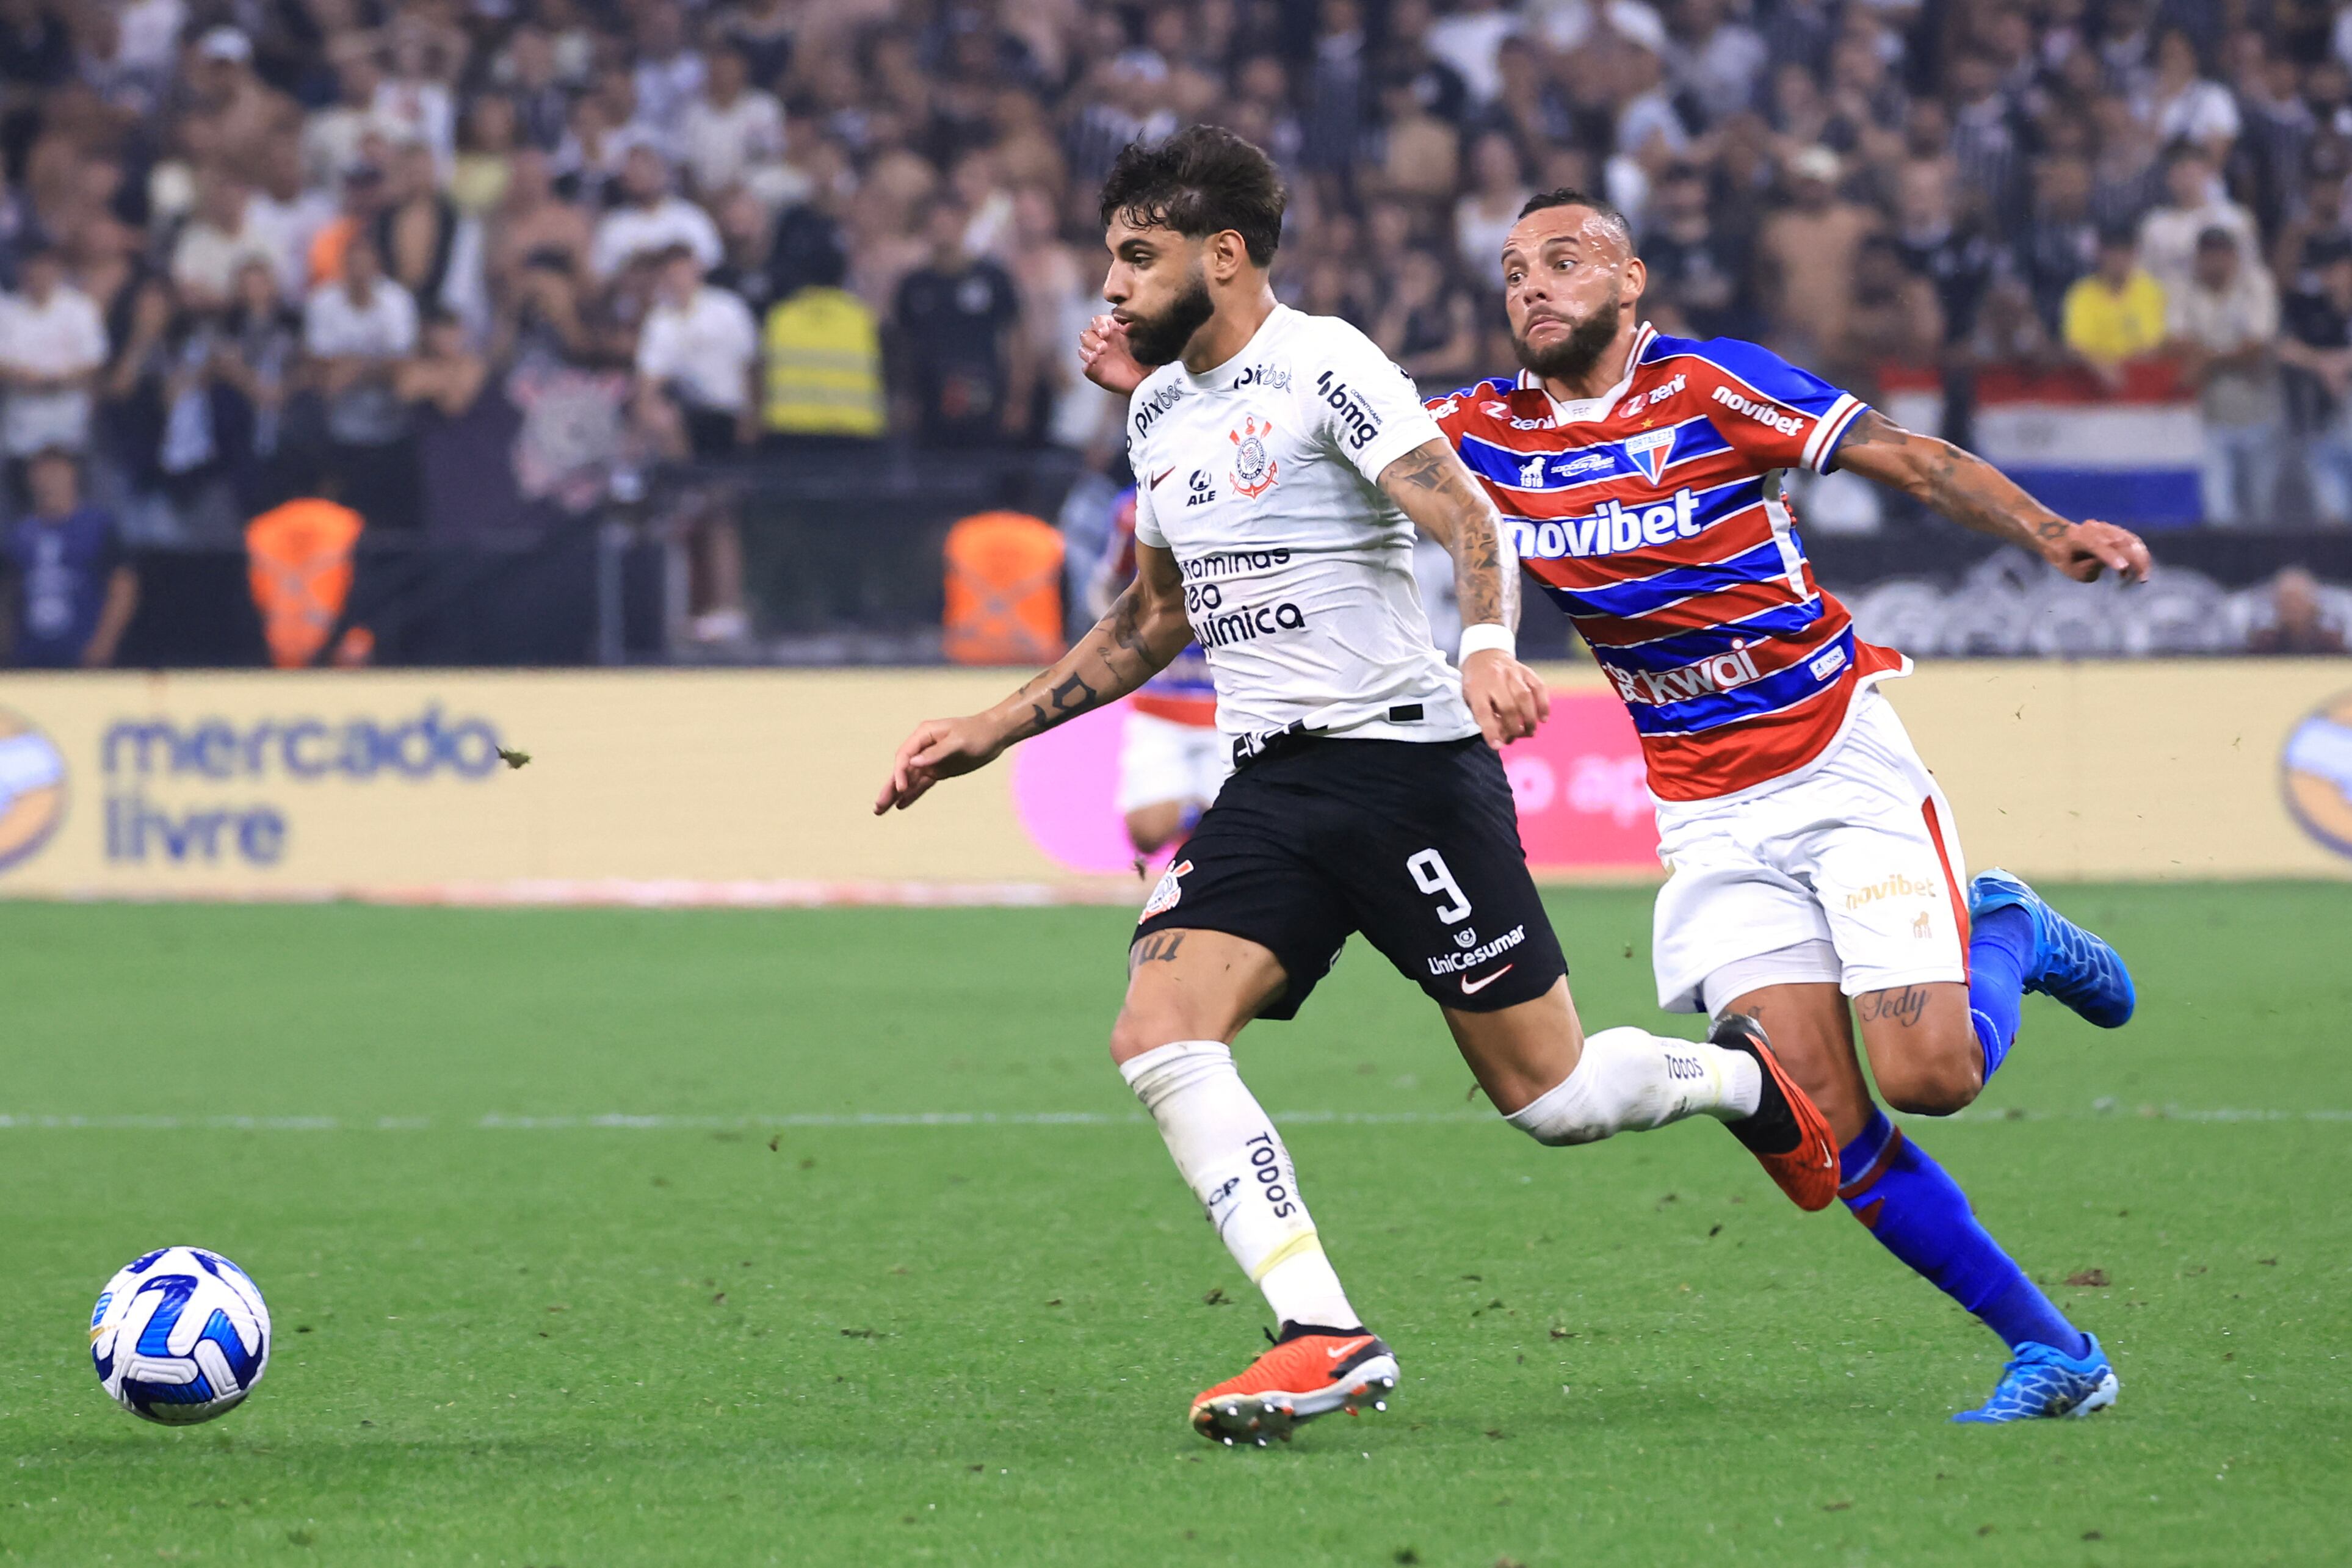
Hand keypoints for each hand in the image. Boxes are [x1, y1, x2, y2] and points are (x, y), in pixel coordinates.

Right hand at [873, 714, 1010, 813]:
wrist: (994, 734)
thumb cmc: (977, 733)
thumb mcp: (959, 742)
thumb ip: (936, 752)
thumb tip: (913, 763)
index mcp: (923, 734)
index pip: (904, 756)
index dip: (899, 773)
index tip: (900, 789)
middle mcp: (922, 747)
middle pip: (901, 770)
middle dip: (889, 788)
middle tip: (877, 806)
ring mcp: (930, 760)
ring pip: (909, 780)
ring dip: (896, 795)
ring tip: (880, 810)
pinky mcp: (938, 770)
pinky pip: (922, 785)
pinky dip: (912, 795)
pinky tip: (900, 805)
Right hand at [1078, 314, 1146, 396]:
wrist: (1147, 377)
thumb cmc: (1144, 357)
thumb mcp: (1142, 340)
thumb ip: (1134, 330)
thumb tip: (1127, 325)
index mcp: (1111, 330)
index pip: (1097, 321)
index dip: (1098, 325)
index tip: (1105, 332)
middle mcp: (1102, 342)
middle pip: (1086, 334)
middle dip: (1092, 340)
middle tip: (1103, 347)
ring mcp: (1097, 357)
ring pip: (1083, 350)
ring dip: (1088, 352)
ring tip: (1097, 356)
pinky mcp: (1095, 371)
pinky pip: (1086, 368)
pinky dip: (1087, 366)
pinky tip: (1093, 365)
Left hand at [1460, 649, 1549, 749]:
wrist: (1484, 654)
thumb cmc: (1476, 683)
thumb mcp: (1469, 697)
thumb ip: (1482, 716)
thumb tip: (1499, 738)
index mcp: (1475, 687)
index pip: (1483, 712)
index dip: (1490, 731)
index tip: (1497, 746)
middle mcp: (1494, 678)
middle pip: (1507, 706)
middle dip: (1514, 727)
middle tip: (1517, 737)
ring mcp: (1511, 673)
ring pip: (1524, 697)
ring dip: (1529, 718)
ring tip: (1531, 732)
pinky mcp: (1526, 671)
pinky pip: (1538, 687)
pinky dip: (1543, 704)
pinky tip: (1543, 718)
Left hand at [2045, 519, 2150, 584]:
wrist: (2063, 542)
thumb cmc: (2067, 560)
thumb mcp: (2075, 570)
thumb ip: (2092, 567)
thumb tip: (2116, 565)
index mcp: (2078, 538)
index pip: (2098, 545)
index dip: (2111, 556)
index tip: (2123, 568)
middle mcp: (2093, 529)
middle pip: (2119, 541)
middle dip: (2134, 559)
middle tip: (2142, 579)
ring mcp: (2105, 527)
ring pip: (2129, 539)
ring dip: (2141, 558)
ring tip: (2142, 576)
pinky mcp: (2115, 530)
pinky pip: (2131, 540)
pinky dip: (2138, 555)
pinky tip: (2132, 573)